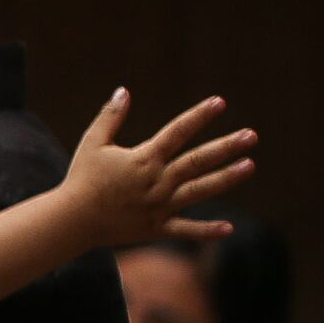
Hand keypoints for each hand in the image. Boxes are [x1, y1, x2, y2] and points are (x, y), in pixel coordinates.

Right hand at [64, 89, 260, 249]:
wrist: (72, 220)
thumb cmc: (81, 179)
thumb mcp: (93, 143)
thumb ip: (111, 117)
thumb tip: (124, 91)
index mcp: (144, 159)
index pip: (179, 131)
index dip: (200, 116)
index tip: (220, 102)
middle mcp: (158, 181)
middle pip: (199, 160)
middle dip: (226, 146)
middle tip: (251, 136)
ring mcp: (159, 206)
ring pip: (200, 190)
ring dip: (226, 178)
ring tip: (249, 166)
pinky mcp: (156, 228)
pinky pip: (185, 230)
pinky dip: (206, 231)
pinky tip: (229, 228)